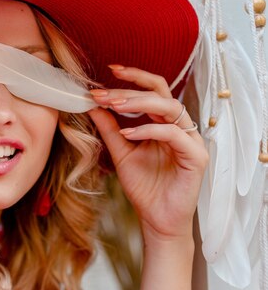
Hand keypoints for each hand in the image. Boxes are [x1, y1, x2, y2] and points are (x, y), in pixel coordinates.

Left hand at [88, 66, 207, 245]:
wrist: (157, 219)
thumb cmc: (144, 187)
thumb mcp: (120, 152)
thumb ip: (109, 129)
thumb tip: (92, 105)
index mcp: (164, 123)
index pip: (153, 90)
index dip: (134, 78)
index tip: (108, 70)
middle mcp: (180, 127)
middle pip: (161, 93)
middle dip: (129, 89)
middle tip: (102, 92)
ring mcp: (191, 140)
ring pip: (170, 108)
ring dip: (139, 103)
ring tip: (113, 104)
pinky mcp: (196, 156)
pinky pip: (174, 135)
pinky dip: (149, 130)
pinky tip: (128, 134)